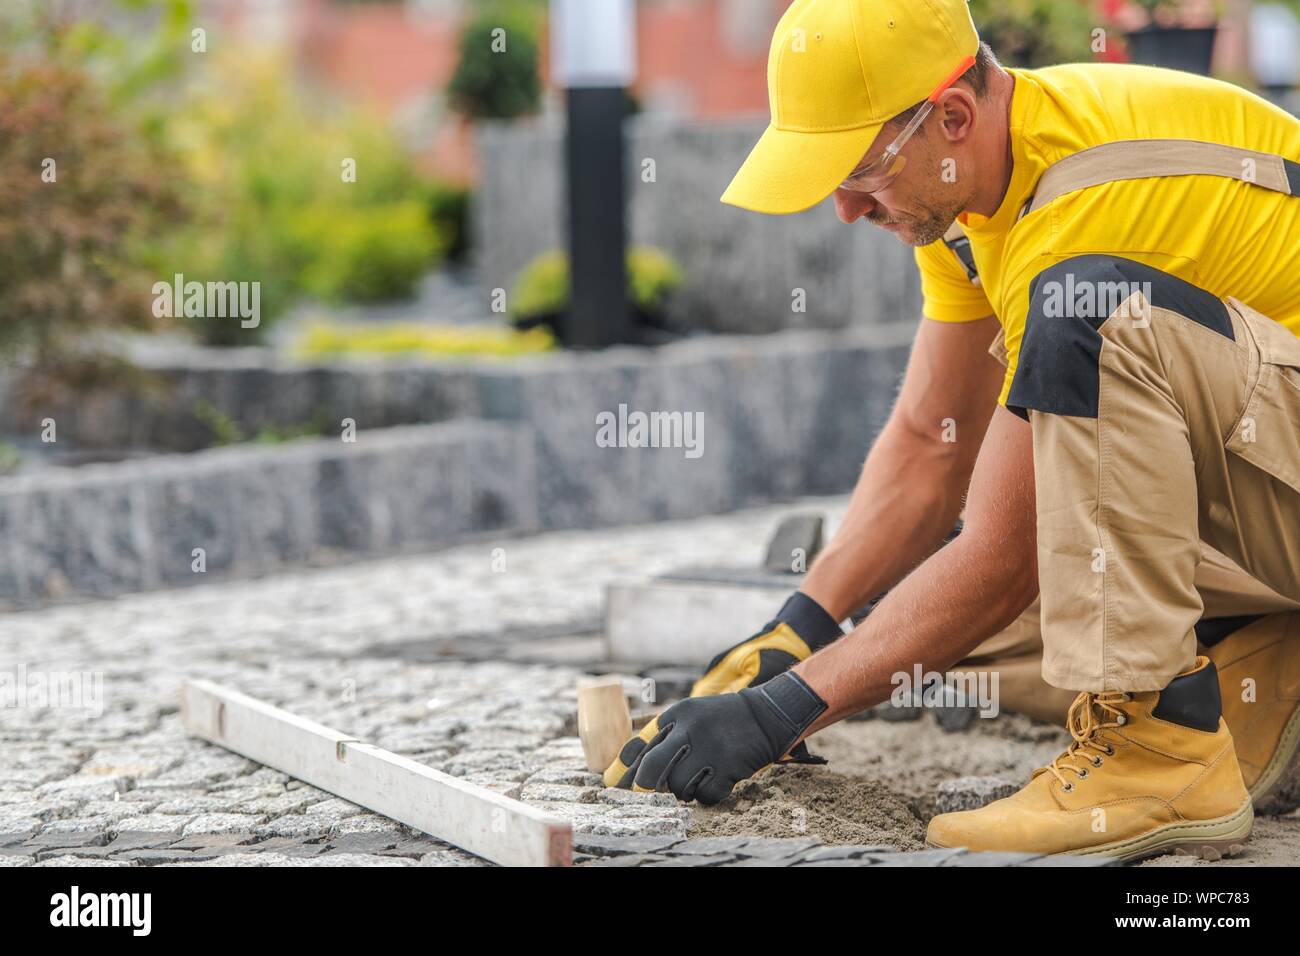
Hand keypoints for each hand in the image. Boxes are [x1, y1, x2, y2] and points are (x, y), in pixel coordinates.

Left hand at [603, 592, 841, 787]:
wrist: (767, 714)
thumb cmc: (722, 720)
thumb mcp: (691, 715)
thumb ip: (666, 735)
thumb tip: (635, 768)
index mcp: (677, 714)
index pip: (639, 744)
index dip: (623, 768)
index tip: (612, 782)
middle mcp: (689, 729)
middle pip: (651, 769)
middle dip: (643, 786)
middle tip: (642, 793)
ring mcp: (709, 748)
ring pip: (678, 786)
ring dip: (683, 789)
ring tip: (694, 779)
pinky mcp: (729, 766)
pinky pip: (705, 795)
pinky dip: (706, 795)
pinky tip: (714, 783)